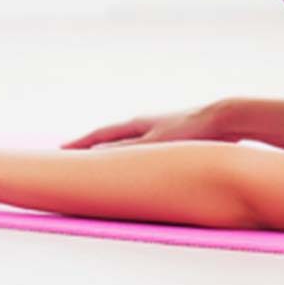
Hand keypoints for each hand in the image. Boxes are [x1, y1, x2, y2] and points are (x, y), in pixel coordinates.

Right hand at [59, 100, 233, 150]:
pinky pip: (144, 148)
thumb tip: (95, 156)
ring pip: (128, 143)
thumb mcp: (154, 144)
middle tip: (74, 157)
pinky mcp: (174, 136)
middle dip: (92, 148)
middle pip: (111, 137)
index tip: (59, 151)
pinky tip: (140, 166)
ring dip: (113, 152)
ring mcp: (159, 128)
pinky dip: (133, 156)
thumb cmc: (189, 131)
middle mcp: (144, 124)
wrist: (224, 118)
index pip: (99, 136)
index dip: (79, 145)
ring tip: (103, 162)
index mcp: (135, 125)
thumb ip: (126, 152)